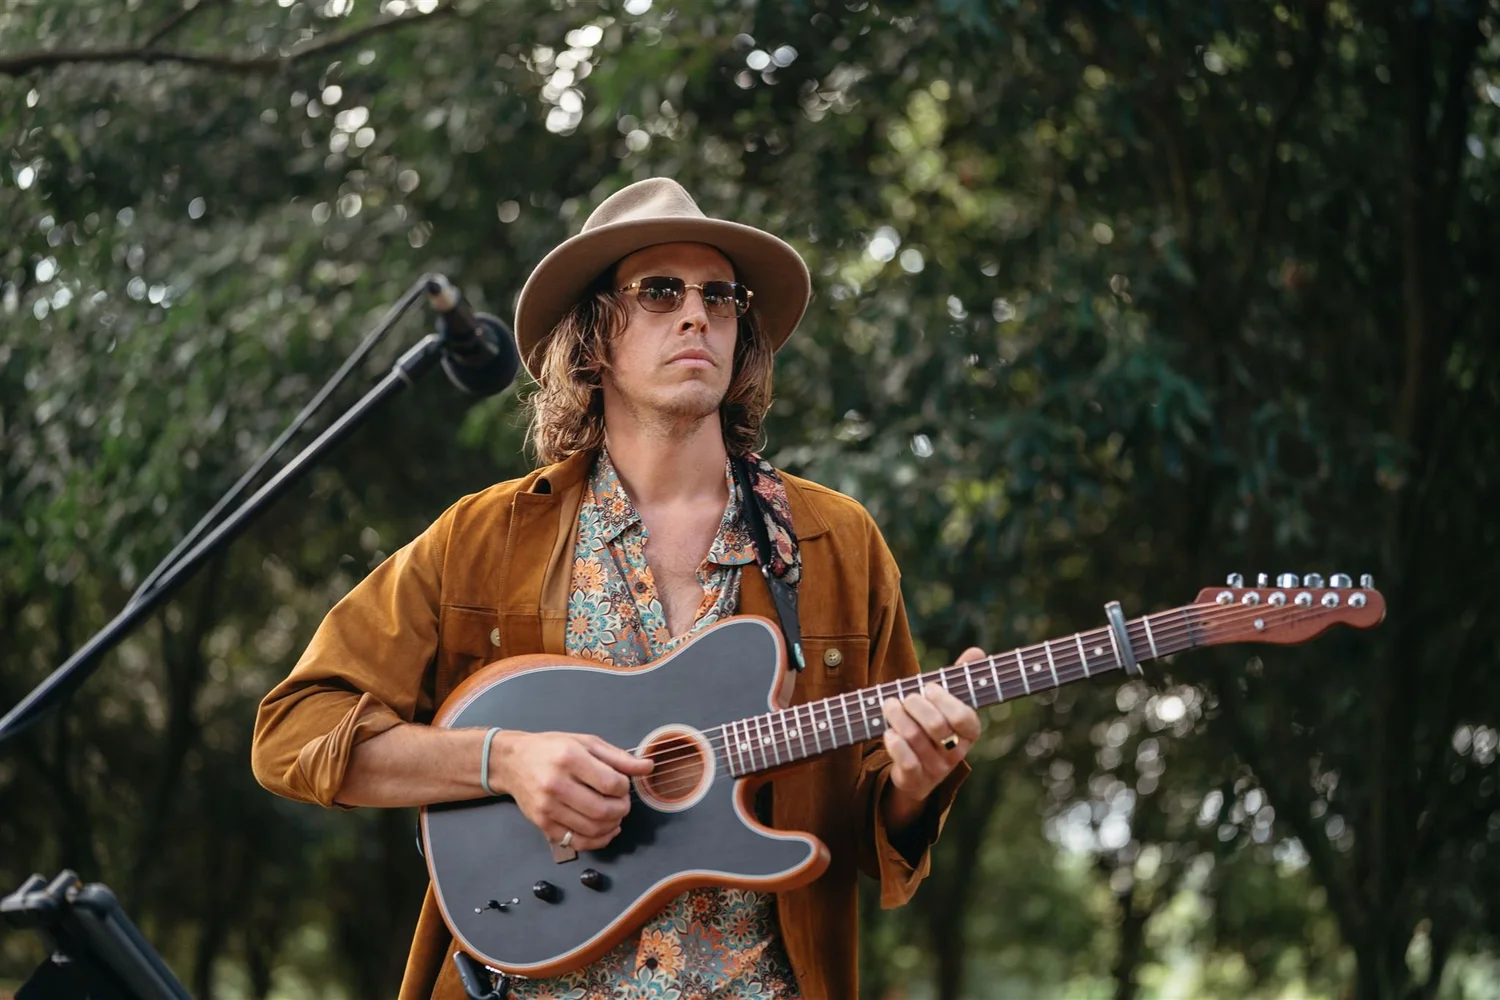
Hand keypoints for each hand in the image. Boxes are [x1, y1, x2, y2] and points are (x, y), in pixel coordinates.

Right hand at [489, 732, 653, 851]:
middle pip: (603, 810)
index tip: (621, 784)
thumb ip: (618, 758)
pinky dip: (598, 840)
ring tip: (614, 814)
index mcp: (569, 758)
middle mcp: (556, 785)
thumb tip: (648, 767)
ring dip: (612, 825)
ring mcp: (547, 808)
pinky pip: (577, 842)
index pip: (611, 784)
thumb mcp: (586, 743)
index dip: (625, 787)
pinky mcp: (543, 825)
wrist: (512, 762)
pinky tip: (606, 830)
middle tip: (622, 802)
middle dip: (622, 809)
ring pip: (592, 829)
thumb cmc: (552, 749)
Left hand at [880, 647, 984, 803]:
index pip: (965, 718)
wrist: (917, 772)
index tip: (929, 688)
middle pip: (936, 726)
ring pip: (916, 739)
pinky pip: (906, 761)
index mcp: (969, 733)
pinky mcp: (916, 780)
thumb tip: (976, 651)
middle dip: (915, 705)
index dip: (944, 699)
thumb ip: (961, 679)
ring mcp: (937, 769)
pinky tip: (888, 731)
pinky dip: (894, 742)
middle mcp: (956, 753)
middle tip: (905, 697)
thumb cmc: (934, 727)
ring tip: (888, 704)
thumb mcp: (947, 704)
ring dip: (898, 717)